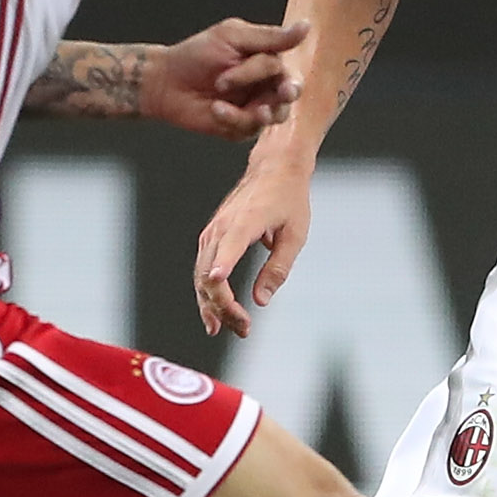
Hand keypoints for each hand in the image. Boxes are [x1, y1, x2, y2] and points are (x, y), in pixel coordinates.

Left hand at [141, 18, 309, 140]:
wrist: (165, 82)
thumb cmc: (196, 55)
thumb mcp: (233, 38)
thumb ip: (270, 38)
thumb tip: (307, 27)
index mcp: (267, 63)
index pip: (287, 73)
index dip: (284, 79)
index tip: (283, 86)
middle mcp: (265, 86)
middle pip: (287, 97)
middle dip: (280, 99)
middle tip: (272, 101)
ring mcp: (253, 108)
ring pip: (273, 116)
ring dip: (259, 112)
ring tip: (241, 105)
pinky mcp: (239, 128)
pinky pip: (247, 128)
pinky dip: (233, 118)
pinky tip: (216, 108)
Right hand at [193, 152, 316, 338]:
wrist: (274, 168)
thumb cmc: (289, 199)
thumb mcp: (295, 235)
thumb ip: (278, 268)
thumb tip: (260, 300)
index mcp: (246, 222)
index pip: (228, 248)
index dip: (222, 267)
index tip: (217, 282)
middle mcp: (222, 227)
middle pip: (210, 273)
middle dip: (223, 306)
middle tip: (243, 329)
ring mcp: (213, 231)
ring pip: (201, 275)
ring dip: (212, 305)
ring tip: (227, 329)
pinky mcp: (211, 236)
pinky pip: (201, 269)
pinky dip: (205, 293)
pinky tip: (214, 314)